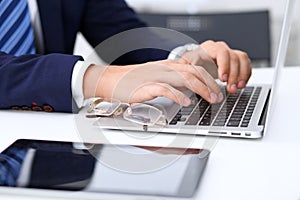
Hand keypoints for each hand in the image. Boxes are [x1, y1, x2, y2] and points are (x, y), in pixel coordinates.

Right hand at [83, 59, 223, 106]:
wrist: (112, 80)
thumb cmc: (133, 80)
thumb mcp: (156, 75)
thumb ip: (172, 80)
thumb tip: (188, 89)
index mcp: (169, 65)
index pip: (195, 67)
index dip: (210, 78)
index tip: (218, 88)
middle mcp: (165, 68)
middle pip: (195, 71)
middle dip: (211, 84)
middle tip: (219, 96)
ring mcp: (156, 76)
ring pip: (185, 78)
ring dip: (201, 89)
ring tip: (210, 99)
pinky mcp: (147, 86)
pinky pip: (166, 89)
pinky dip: (179, 96)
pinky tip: (187, 102)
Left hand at [178, 40, 251, 93]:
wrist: (195, 63)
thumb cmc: (189, 64)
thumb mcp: (185, 64)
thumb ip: (185, 65)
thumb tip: (180, 67)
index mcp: (209, 47)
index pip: (221, 52)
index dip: (224, 66)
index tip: (223, 79)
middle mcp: (221, 48)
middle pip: (234, 57)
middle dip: (234, 75)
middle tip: (231, 89)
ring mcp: (230, 53)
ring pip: (242, 60)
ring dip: (241, 75)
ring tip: (237, 88)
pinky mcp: (236, 60)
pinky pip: (246, 64)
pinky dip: (246, 75)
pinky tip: (241, 85)